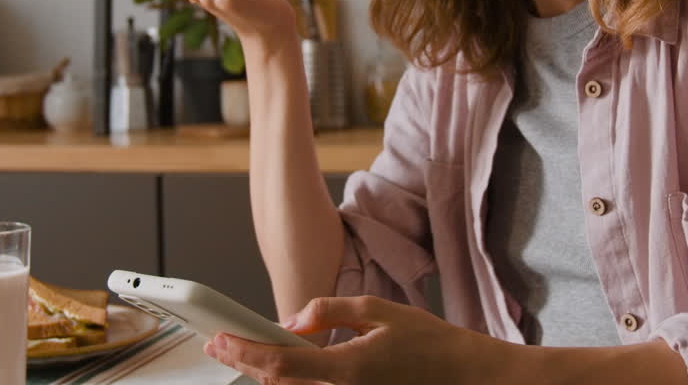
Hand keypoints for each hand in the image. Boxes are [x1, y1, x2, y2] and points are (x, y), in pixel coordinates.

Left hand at [203, 296, 513, 384]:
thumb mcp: (379, 311)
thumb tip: (292, 320)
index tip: (220, 340)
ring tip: (244, 355)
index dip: (243, 353)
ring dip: (266, 375)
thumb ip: (330, 311)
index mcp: (346, 370)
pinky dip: (292, 383)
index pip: (279, 366)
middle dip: (245, 363)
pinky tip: (284, 369)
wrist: (467, 378)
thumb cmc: (431, 345)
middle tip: (221, 345)